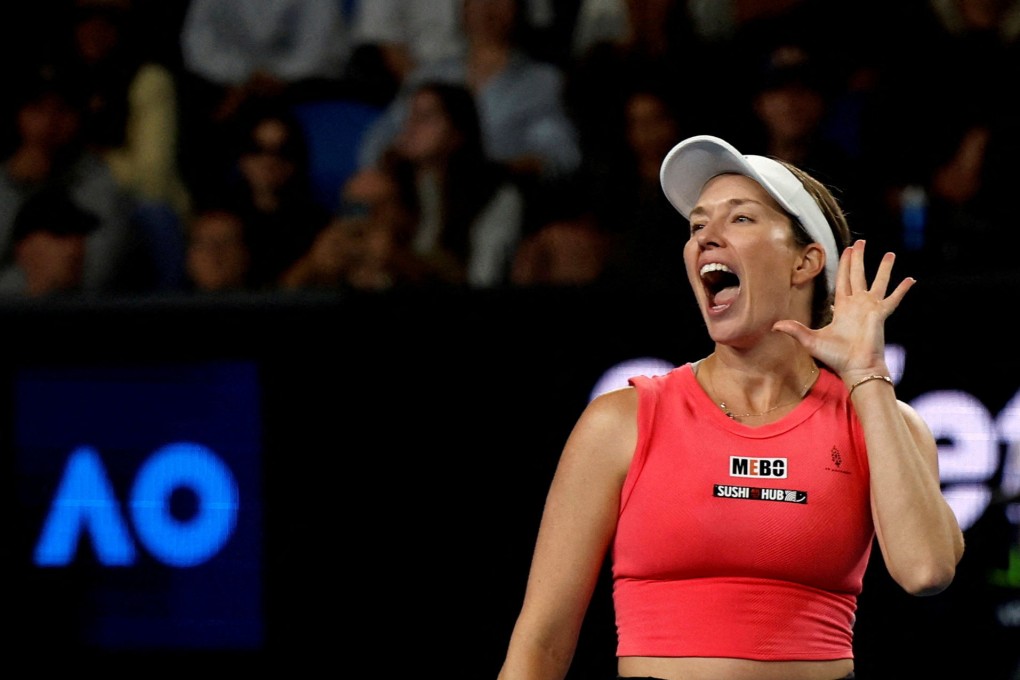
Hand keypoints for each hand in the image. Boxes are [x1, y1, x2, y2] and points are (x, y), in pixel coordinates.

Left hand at [772, 239, 913, 383]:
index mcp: (842, 307)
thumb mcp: (810, 340)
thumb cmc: (835, 357)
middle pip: (858, 275)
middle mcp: (857, 304)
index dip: (844, 266)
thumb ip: (794, 330)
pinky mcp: (881, 315)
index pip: (842, 281)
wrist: (855, 368)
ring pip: (878, 282)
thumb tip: (773, 326)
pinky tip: (910, 279)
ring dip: (884, 268)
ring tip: (889, 253)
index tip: (847, 251)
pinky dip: (902, 290)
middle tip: (861, 242)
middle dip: (858, 258)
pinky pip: (893, 299)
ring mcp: (871, 308)